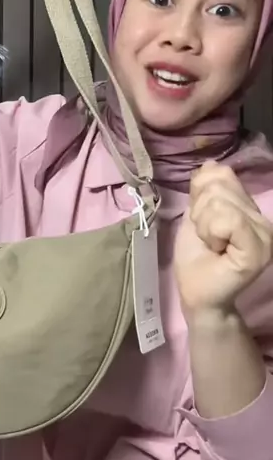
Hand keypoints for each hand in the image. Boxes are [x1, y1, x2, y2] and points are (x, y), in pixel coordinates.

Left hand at [174, 161, 272, 319]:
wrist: (197, 295)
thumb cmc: (196, 258)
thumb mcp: (195, 215)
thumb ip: (203, 190)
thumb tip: (211, 164)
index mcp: (250, 209)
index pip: (222, 175)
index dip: (200, 196)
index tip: (204, 224)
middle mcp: (263, 219)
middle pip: (219, 186)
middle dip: (201, 212)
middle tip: (208, 238)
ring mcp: (265, 234)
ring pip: (221, 202)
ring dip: (204, 224)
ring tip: (213, 244)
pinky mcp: (259, 249)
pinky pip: (229, 219)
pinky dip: (211, 232)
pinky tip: (217, 249)